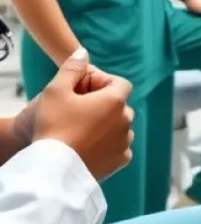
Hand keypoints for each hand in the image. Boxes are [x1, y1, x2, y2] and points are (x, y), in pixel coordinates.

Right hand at [33, 54, 134, 180]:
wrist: (52, 170)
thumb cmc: (53, 126)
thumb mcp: (56, 91)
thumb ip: (73, 68)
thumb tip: (84, 53)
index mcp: (116, 101)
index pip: (119, 83)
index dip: (102, 83)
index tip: (83, 91)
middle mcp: (127, 120)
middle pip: (119, 105)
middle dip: (103, 104)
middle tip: (78, 111)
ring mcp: (125, 142)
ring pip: (120, 127)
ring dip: (107, 125)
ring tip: (82, 131)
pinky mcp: (120, 161)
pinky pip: (120, 148)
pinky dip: (109, 145)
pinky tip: (91, 146)